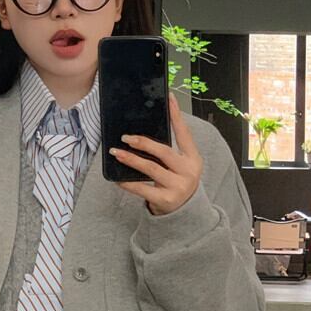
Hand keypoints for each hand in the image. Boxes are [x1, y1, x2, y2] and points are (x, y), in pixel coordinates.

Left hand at [109, 92, 202, 215]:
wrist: (185, 213)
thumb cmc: (178, 182)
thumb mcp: (180, 165)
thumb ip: (169, 151)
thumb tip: (143, 133)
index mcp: (193, 158)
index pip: (184, 133)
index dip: (176, 115)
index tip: (168, 98)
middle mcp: (188, 172)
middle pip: (164, 151)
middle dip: (143, 142)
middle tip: (126, 137)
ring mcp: (178, 187)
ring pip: (151, 168)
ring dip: (131, 159)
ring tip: (117, 152)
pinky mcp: (165, 200)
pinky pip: (142, 188)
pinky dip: (127, 182)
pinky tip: (118, 177)